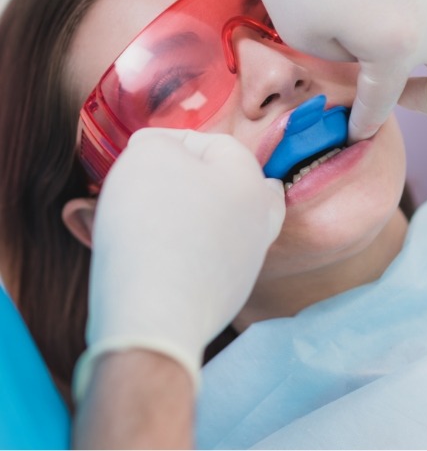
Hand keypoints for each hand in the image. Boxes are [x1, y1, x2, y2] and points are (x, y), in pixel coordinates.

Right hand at [74, 128, 283, 399]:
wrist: (154, 315)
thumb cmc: (153, 223)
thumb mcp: (148, 155)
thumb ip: (158, 142)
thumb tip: (158, 150)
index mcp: (250, 182)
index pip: (214, 144)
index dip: (172, 140)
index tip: (137, 152)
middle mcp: (259, 222)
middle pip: (237, 186)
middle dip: (201, 178)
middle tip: (169, 179)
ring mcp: (246, 265)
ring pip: (226, 225)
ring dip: (196, 214)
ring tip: (160, 215)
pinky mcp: (225, 298)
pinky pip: (208, 261)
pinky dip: (188, 250)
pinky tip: (162, 253)